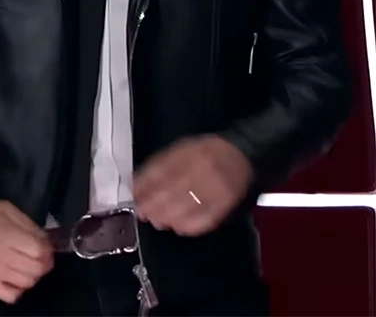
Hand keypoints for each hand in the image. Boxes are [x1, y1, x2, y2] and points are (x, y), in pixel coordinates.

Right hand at [0, 199, 53, 303]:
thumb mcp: (5, 208)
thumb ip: (26, 223)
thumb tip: (43, 238)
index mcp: (9, 237)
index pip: (40, 251)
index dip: (48, 248)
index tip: (45, 243)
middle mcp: (4, 259)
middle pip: (37, 269)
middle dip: (44, 262)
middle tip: (39, 254)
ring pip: (27, 283)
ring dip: (33, 274)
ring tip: (27, 264)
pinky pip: (10, 296)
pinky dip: (18, 290)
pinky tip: (15, 278)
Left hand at [133, 135, 253, 236]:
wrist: (241, 155)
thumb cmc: (206, 152)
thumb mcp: (181, 148)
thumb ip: (159, 165)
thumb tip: (137, 185)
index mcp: (188, 153)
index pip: (161, 171)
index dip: (145, 186)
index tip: (135, 196)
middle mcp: (201, 169)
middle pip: (171, 192)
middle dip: (152, 206)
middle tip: (143, 213)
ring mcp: (214, 188)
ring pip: (185, 208)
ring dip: (167, 218)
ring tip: (157, 220)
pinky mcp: (225, 204)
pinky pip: (204, 220)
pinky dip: (188, 227)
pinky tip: (178, 227)